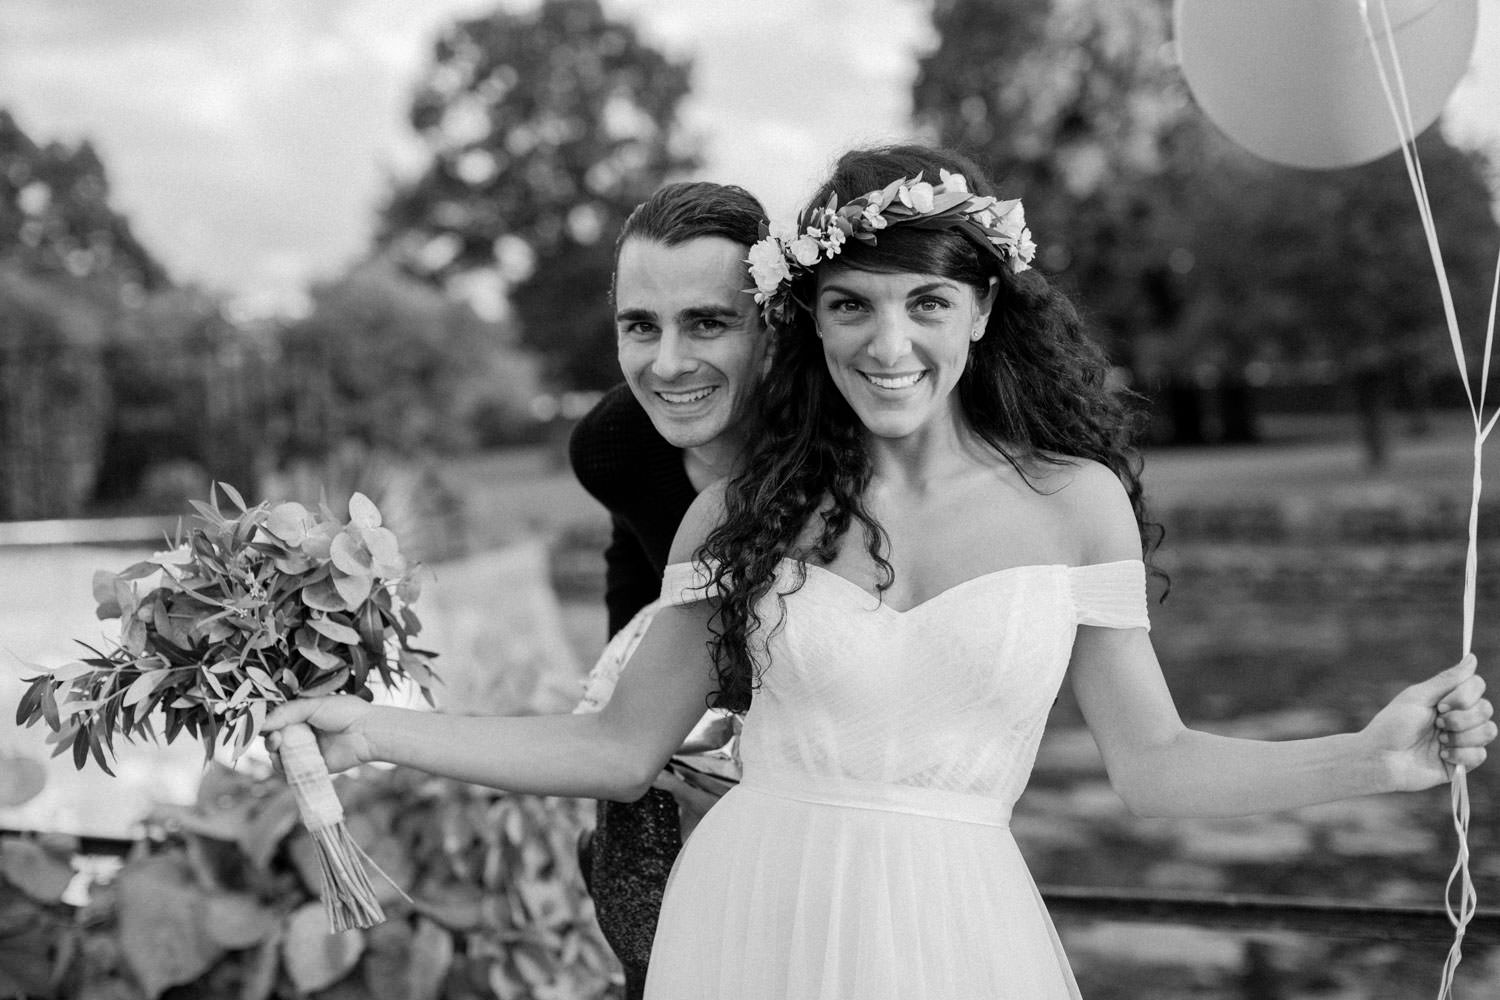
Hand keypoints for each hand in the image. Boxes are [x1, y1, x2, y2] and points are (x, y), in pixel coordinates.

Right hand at [261, 695, 374, 773]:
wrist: (366, 731)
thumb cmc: (344, 712)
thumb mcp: (312, 705)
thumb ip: (286, 712)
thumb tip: (260, 723)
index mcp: (302, 715)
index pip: (276, 720)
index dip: (266, 723)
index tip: (258, 723)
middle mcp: (302, 733)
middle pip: (274, 740)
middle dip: (269, 739)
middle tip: (275, 737)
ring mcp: (306, 751)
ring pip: (279, 756)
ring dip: (273, 752)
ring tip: (278, 745)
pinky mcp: (311, 767)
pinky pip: (290, 771)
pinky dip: (282, 767)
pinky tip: (283, 759)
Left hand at [1363, 655, 1493, 791]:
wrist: (1381, 759)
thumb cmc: (1393, 725)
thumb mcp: (1418, 697)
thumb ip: (1447, 680)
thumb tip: (1471, 657)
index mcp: (1447, 699)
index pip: (1477, 685)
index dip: (1464, 695)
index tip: (1441, 704)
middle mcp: (1458, 717)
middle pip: (1486, 708)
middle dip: (1461, 717)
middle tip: (1437, 724)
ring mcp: (1462, 740)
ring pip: (1489, 730)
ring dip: (1461, 736)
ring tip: (1438, 741)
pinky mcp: (1462, 762)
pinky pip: (1480, 754)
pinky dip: (1460, 754)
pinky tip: (1441, 756)